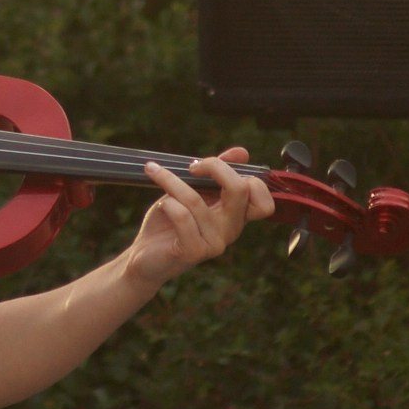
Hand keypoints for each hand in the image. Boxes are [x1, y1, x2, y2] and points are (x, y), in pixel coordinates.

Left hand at [127, 147, 274, 291]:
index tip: (215, 166)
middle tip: (192, 167)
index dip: (245, 175)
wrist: (145, 256)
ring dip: (171, 181)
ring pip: (196, 200)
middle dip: (215, 166)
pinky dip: (167, 203)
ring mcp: (214, 243)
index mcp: (236, 216)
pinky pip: (181, 216)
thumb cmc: (169, 222)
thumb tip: (242, 152)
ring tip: (156, 174)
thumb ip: (217, 173)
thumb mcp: (194, 191)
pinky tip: (160, 206)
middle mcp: (230, 231)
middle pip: (240, 190)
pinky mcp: (193, 251)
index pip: (263, 199)